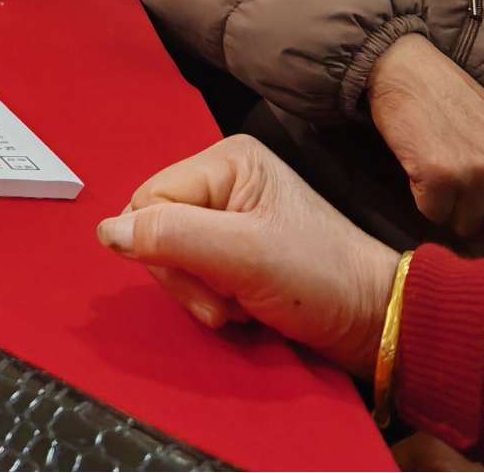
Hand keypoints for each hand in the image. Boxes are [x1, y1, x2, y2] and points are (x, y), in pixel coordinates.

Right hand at [95, 134, 399, 373]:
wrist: (377, 322)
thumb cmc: (319, 280)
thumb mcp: (243, 255)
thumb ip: (172, 237)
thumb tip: (106, 232)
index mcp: (226, 161)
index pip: (150, 201)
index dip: (162, 251)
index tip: (207, 289)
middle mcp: (225, 180)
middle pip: (157, 228)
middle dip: (184, 277)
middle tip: (226, 305)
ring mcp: (233, 215)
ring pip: (172, 254)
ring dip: (199, 292)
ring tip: (240, 308)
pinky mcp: (240, 248)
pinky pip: (195, 270)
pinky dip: (211, 297)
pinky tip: (242, 309)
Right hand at [367, 35, 483, 240]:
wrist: (407, 70)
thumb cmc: (453, 101)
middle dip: (479, 220)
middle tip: (460, 193)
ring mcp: (477, 171)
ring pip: (466, 226)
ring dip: (449, 209)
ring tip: (440, 175)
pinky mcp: (440, 176)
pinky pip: (434, 214)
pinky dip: (424, 200)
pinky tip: (422, 171)